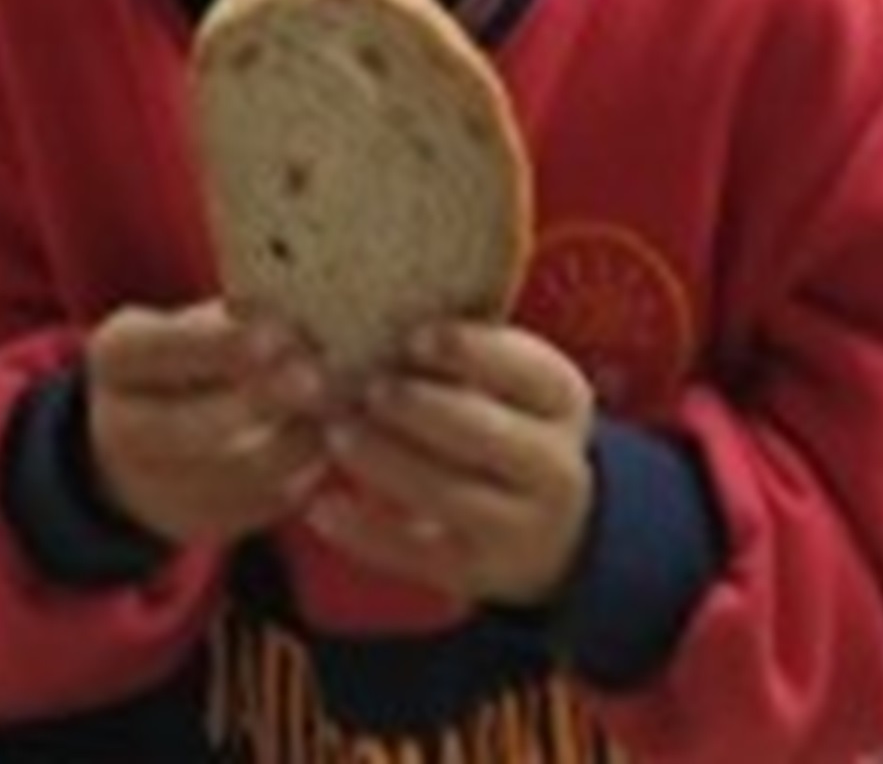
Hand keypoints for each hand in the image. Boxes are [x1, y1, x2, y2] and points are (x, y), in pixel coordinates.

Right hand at [80, 302, 329, 552]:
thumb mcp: (189, 323)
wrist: (144, 448)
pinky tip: (339, 437)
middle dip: (263, 402)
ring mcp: (162, 488)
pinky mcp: (209, 524)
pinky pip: (268, 502)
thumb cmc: (189, 359)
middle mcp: (124, 430)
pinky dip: (309, 470)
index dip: (221, 346)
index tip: (277, 333)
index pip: (162, 350)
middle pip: (194, 426)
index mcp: (116, 358)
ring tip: (345, 403)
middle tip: (320, 379)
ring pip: (241, 473)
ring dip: (300, 439)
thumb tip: (310, 304)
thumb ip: (237, 316)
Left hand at [309, 320, 599, 613]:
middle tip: (368, 387)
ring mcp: (518, 527)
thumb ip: (465, 353)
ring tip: (337, 433)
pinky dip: (364, 532)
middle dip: (422, 409)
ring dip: (387, 463)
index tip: (414, 336)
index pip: (527, 370)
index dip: (472, 351)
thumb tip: (380, 309)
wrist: (559, 530)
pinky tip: (320, 506)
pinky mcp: (476, 572)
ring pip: (449, 495)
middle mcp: (553, 466)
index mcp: (561, 401)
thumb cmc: (510, 424)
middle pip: (488, 435)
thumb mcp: (513, 385)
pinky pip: (415, 555)